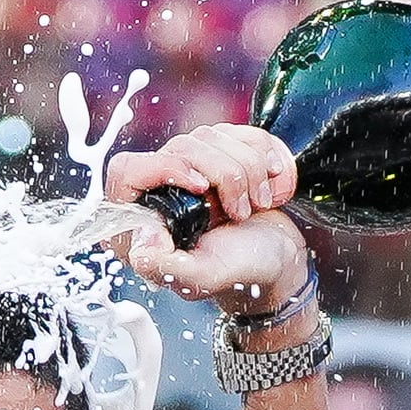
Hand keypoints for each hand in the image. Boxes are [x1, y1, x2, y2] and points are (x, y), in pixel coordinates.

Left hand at [107, 127, 314, 315]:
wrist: (282, 262)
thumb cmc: (242, 272)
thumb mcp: (204, 277)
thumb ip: (167, 268)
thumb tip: (138, 247)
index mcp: (144, 222)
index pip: (128, 169)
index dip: (166, 167)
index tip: (202, 187)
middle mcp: (161, 191)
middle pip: (180, 147)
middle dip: (225, 176)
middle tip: (241, 212)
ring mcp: (192, 168)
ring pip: (211, 136)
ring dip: (249, 169)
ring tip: (258, 204)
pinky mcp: (220, 153)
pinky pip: (238, 132)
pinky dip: (263, 154)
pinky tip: (270, 182)